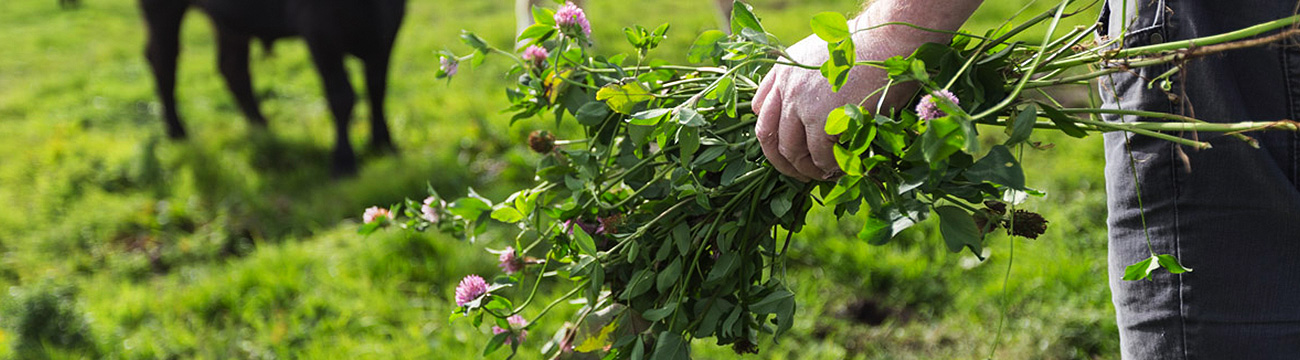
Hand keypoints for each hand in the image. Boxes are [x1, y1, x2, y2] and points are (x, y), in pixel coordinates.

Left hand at [752, 34, 913, 181]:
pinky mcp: (822, 120)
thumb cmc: (865, 49)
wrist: (888, 41)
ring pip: (790, 151)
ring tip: (822, 174)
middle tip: (799, 171)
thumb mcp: (820, 53)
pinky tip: (840, 168)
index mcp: (783, 70)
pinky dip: (828, 167)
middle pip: (768, 135)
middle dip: (781, 160)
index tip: (786, 145)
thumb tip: (805, 112)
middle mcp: (786, 87)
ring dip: (805, 169)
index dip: (771, 133)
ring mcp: (801, 104)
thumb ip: (804, 78)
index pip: (760, 109)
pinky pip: (819, 156)